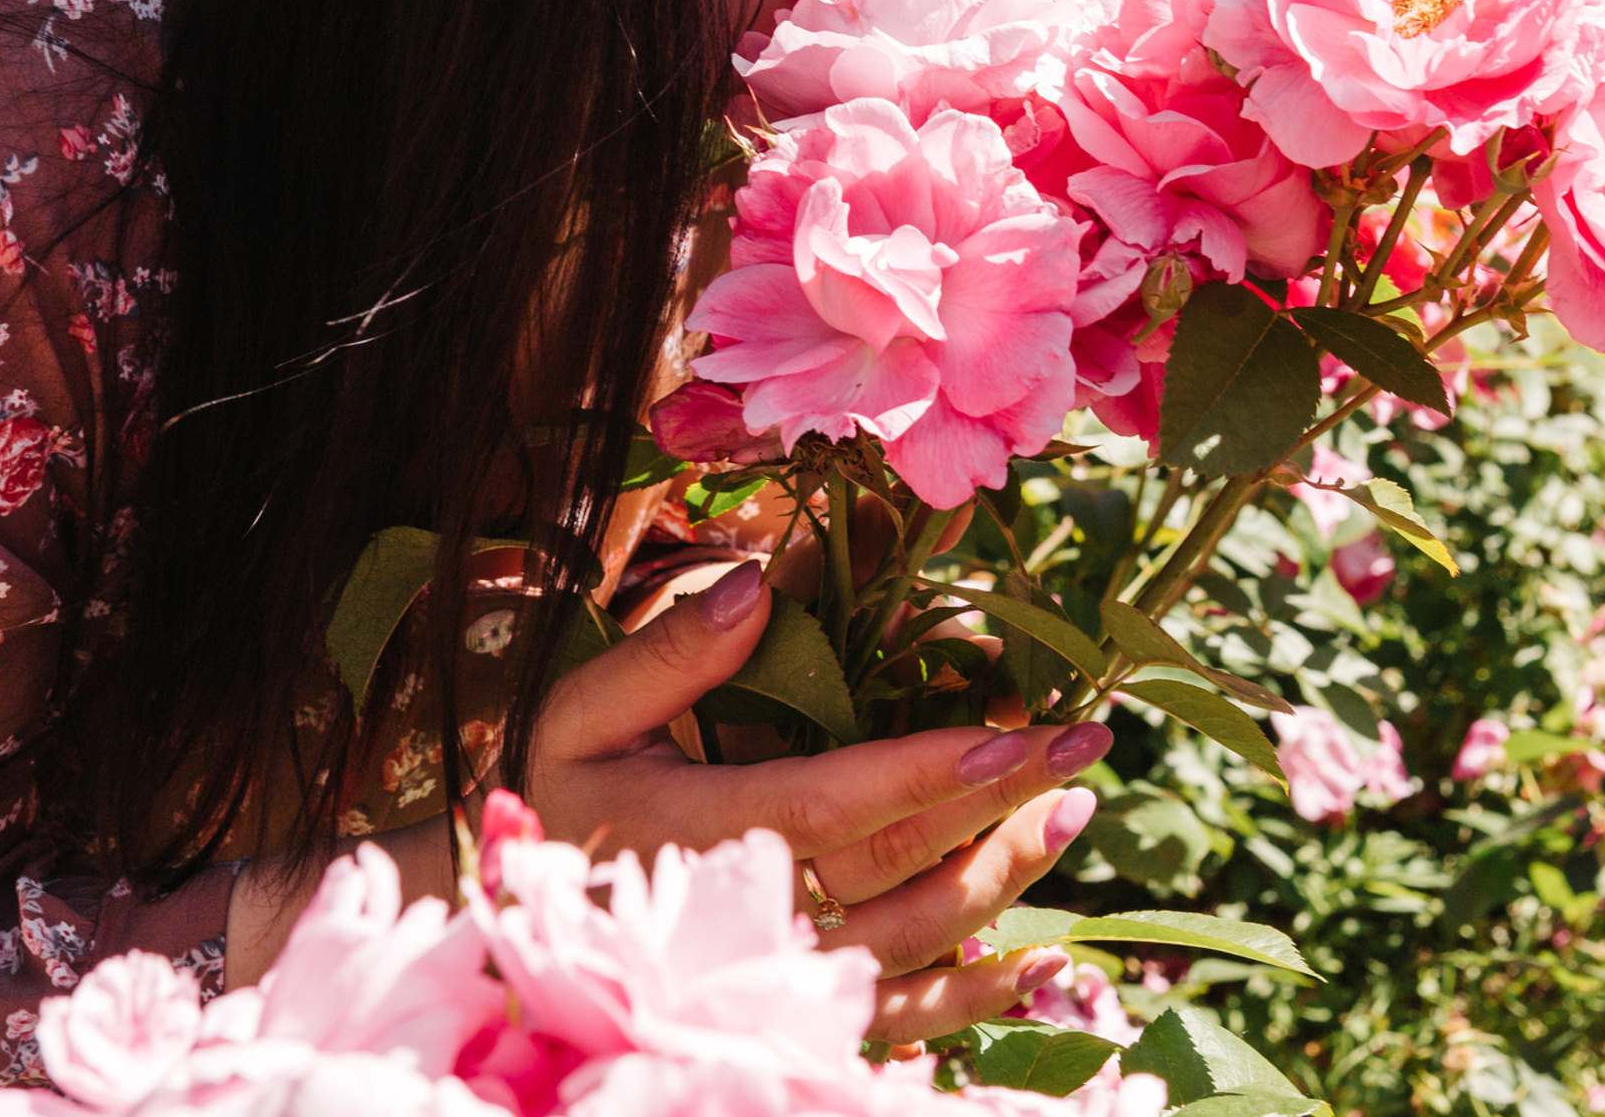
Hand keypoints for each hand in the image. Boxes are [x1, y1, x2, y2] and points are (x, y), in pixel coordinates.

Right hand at [528, 560, 1111, 1044]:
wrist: (521, 926)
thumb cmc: (561, 798)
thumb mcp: (587, 712)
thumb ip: (671, 653)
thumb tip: (759, 585)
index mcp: (701, 830)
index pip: (839, 801)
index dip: (933, 772)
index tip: (1019, 736)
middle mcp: (750, 916)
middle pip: (898, 868)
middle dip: (999, 807)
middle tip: (1084, 748)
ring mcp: (779, 978)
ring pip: (914, 944)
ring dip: (1002, 880)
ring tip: (1072, 814)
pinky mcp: (798, 1014)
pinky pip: (900, 1020)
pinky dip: (976, 999)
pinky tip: (1040, 962)